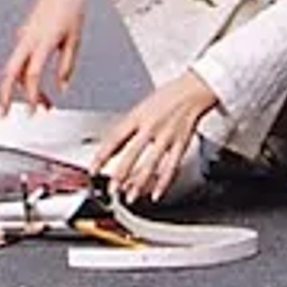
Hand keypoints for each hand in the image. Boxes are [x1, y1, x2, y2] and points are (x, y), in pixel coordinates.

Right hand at [0, 0, 95, 110]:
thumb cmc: (69, 5)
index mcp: (41, 40)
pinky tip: (35, 85)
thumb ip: (66, 65)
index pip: (31, 74)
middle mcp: (28, 39)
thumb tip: (62, 85)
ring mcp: (24, 37)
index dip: (31, 95)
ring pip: (15, 68)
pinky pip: (20, 60)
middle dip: (4, 95)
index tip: (34, 110)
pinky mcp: (25, 36)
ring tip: (39, 103)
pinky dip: (24, 76)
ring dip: (22, 88)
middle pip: (9, 73)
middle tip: (4, 114)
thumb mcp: (75, 38)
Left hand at [93, 71, 219, 203]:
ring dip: (139, 183)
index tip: (93, 169)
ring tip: (130, 196)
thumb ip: (126, 128)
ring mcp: (167, 136)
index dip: (102, 155)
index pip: (115, 137)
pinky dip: (163, 182)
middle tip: (112, 189)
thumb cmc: (166, 98)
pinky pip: (172, 166)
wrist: (193, 90)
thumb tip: (112, 147)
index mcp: (138, 116)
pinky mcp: (181, 143)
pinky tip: (156, 193)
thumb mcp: (140, 108)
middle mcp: (151, 126)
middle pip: (132, 153)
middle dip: (120, 174)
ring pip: (151, 163)